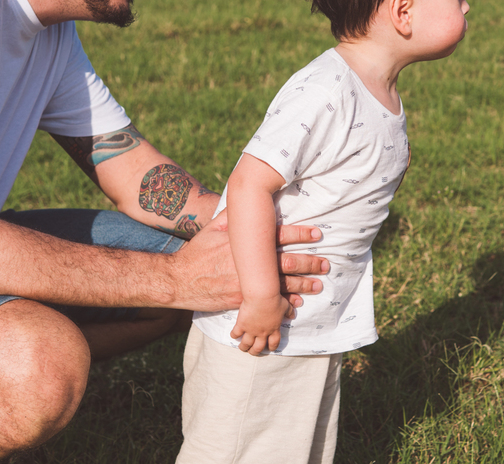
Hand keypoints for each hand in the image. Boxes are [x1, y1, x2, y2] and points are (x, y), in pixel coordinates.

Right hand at [165, 215, 327, 311]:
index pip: (279, 234)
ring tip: (317, 284)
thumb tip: (247, 198)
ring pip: (280, 284)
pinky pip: (266, 303)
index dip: (301, 233)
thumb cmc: (198, 251)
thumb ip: (233, 214)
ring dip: (301, 285)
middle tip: (326, 263)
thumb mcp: (214, 227)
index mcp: (245, 242)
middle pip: (286, 262)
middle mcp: (248, 263)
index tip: (318, 233)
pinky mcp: (241, 301)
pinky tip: (295, 305)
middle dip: (309, 263)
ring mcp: (245, 283)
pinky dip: (282, 304)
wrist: (178, 279)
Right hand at [231, 294, 289, 354]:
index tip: (269, 349)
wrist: (262, 295)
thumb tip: (293, 315)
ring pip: (246, 344)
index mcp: (274, 329)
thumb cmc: (275, 300)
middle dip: (255, 351)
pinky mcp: (241, 324)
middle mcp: (262, 332)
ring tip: (242, 348)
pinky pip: (236, 334)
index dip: (272, 347)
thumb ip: (289, 312)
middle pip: (258, 347)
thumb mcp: (285, 306)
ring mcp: (251, 330)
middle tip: (253, 351)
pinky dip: (234, 335)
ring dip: (244, 347)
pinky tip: (234, 335)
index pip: (274, 343)